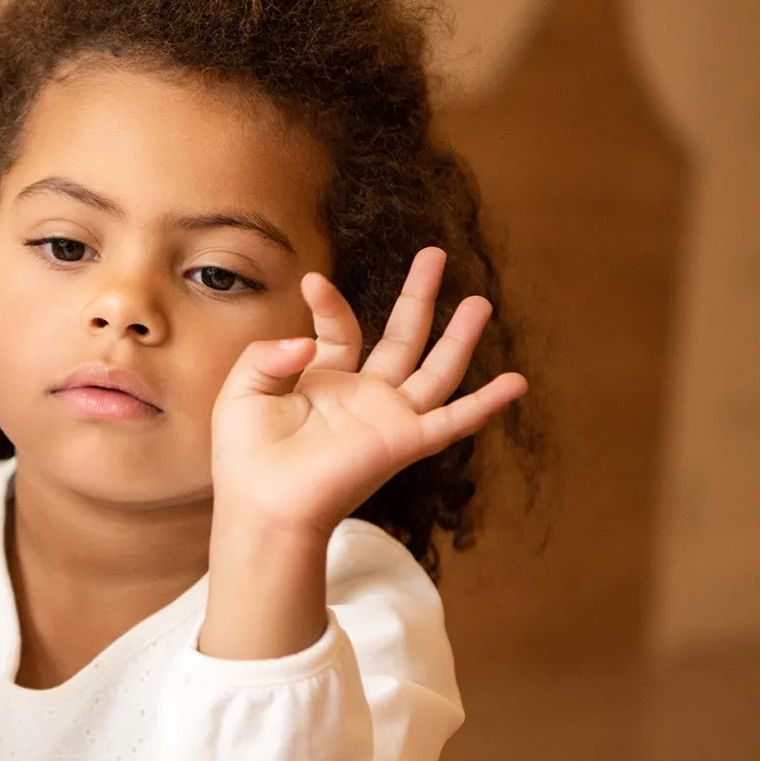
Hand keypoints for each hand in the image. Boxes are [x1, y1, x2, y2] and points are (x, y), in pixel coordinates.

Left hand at [211, 247, 525, 546]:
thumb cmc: (246, 457)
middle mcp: (363, 397)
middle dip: (419, 296)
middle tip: (435, 255)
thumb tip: (308, 341)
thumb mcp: (242, 391)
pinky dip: (487, 403)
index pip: (341, 329)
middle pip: (402, 338)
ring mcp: (388, 418)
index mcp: (325, 381)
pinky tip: (516, 382)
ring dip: (460, 336)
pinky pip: (454, 421)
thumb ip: (268, 354)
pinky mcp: (404, 442)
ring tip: (480, 300)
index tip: (313, 283)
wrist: (263, 505)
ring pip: (436, 371)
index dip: (329, 304)